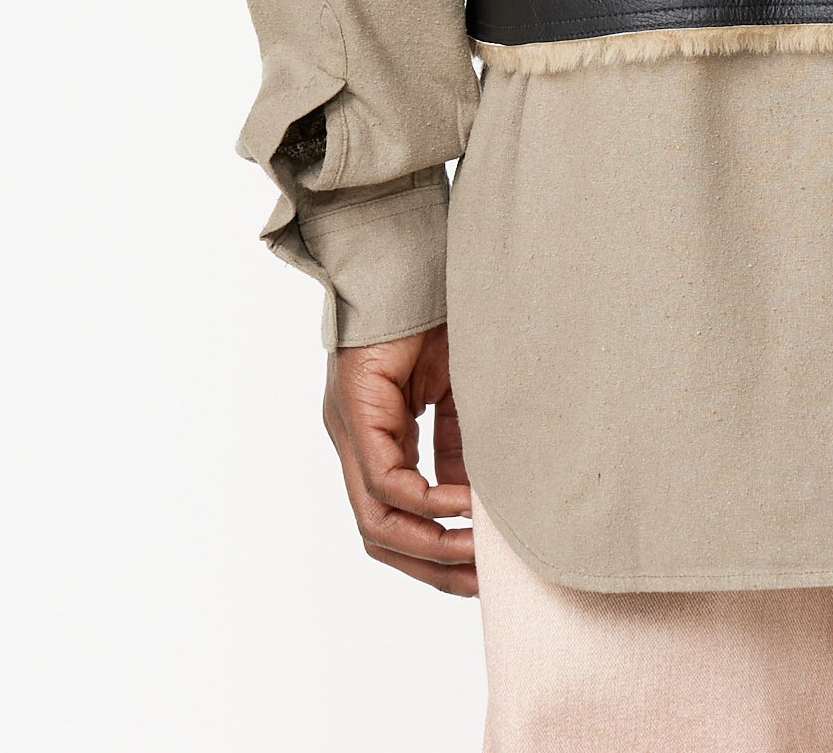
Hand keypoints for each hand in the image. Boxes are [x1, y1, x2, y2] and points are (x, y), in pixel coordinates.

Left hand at [322, 325, 478, 595]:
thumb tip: (475, 500)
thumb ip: (460, 443)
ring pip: (376, 519)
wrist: (412, 248)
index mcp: (378, 434)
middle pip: (380, 535)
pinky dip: (426, 503)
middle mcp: (355, 439)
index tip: (482, 569)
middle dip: (432, 564)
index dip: (436, 551)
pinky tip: (466, 504)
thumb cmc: (437, 306)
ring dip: (429, 544)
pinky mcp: (355, 409)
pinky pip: (384, 481)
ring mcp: (350, 427)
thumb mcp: (458, 390)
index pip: (395, 518)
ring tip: (479, 552)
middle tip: (480, 583)